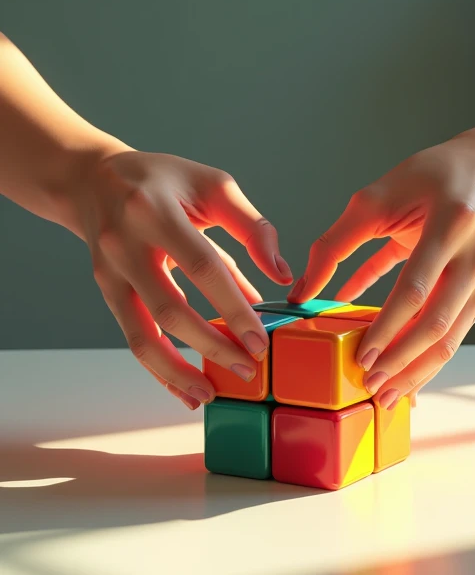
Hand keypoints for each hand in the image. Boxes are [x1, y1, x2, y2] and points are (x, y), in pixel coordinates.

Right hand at [69, 149, 291, 408]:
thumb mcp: (212, 185)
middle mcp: (126, 244)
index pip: (202, 267)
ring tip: (213, 394)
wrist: (93, 180)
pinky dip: (159, 370)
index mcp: (156, 210)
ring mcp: (110, 272)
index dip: (233, 308)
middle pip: (170, 309)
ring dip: (178, 371)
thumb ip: (251, 226)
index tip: (261, 339)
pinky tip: (185, 390)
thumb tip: (281, 274)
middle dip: (212, 345)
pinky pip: (132, 337)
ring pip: (141, 335)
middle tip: (250, 368)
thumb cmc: (163, 180)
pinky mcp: (106, 291)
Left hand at [290, 130, 474, 406]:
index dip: (387, 327)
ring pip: (450, 338)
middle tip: (368, 384)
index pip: (415, 288)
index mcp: (450, 223)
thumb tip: (301, 292)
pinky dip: (422, 354)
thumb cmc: (428, 177)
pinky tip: (398, 371)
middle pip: (437, 323)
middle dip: (401, 361)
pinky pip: (450, 332)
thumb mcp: (375, 197)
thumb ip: (335, 243)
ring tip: (385, 394)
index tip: (362, 356)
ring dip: (415, 370)